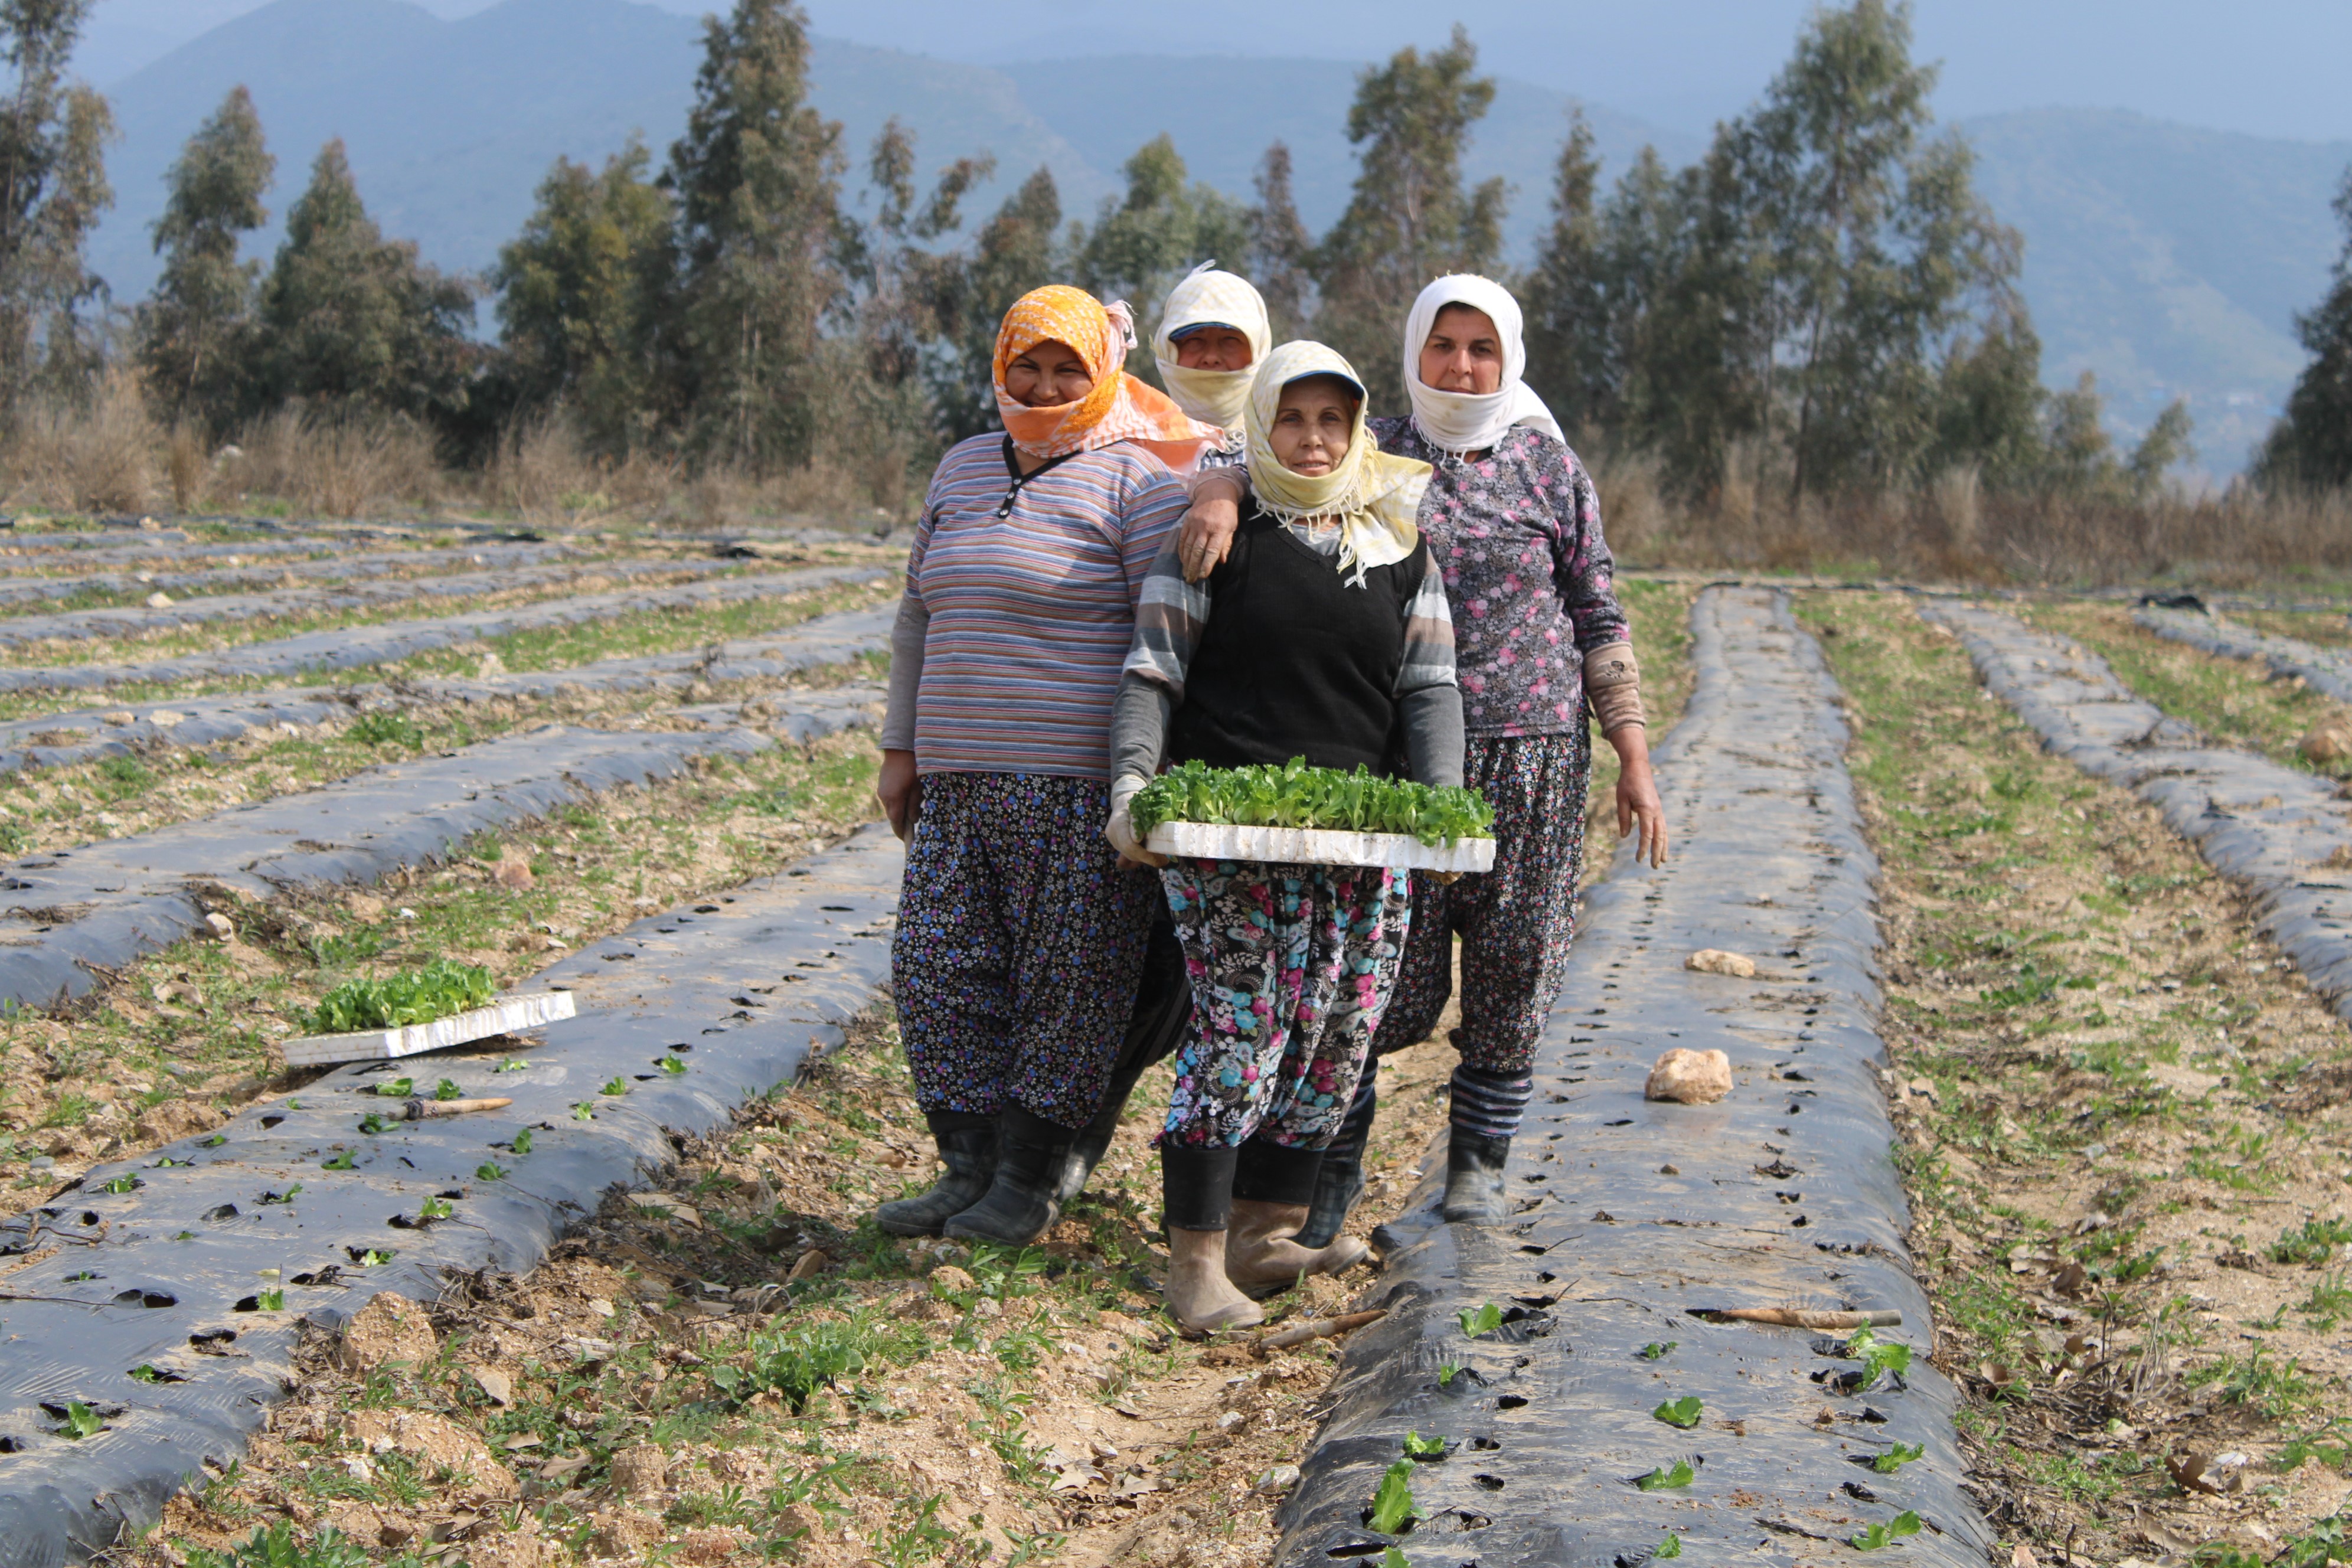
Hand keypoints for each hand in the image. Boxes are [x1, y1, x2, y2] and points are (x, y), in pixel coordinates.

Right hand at [877, 749, 921, 841]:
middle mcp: (884, 796)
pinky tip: (907, 797)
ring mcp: (881, 790)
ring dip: (900, 811)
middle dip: (902, 822)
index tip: (907, 840)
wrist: (900, 747)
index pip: (896, 822)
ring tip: (913, 810)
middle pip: (892, 816)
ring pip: (890, 807)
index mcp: (893, 799)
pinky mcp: (882, 784)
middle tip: (913, 826)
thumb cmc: (913, 767)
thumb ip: (914, 806)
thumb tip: (913, 820)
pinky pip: (889, 798)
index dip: (901, 832)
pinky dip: (897, 802)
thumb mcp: (918, 788)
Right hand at [1105, 776, 1165, 867]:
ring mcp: (1112, 839)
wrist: (1123, 801)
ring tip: (1159, 858)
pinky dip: (1139, 855)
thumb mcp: (1139, 808)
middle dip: (1146, 859)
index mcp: (1117, 824)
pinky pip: (1127, 853)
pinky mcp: (1115, 842)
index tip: (1158, 860)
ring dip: (1143, 858)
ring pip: (1128, 855)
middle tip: (1163, 861)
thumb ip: (1137, 822)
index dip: (1143, 854)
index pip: (1128, 845)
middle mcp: (1112, 834)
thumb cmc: (1134, 802)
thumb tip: (1138, 840)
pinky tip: (1149, 856)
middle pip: (1128, 853)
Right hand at [1178, 481, 1241, 581]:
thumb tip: (1221, 561)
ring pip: (1188, 546)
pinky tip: (1182, 560)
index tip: (1202, 576)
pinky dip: (1181, 551)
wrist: (1216, 491)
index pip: (1212, 551)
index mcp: (1220, 529)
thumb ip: (1226, 544)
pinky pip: (1182, 538)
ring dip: (1186, 562)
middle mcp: (1205, 527)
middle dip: (1193, 567)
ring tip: (1185, 573)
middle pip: (1197, 551)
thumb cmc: (1227, 512)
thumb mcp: (1232, 527)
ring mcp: (1194, 524)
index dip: (1206, 565)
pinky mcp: (1187, 521)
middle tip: (1191, 580)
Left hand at [1610, 728, 1669, 867]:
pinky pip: (1662, 826)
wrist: (1638, 766)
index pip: (1647, 834)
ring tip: (1663, 860)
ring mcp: (1659, 810)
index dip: (1643, 848)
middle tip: (1655, 866)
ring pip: (1664, 832)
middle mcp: (1656, 811)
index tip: (1638, 860)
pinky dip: (1663, 838)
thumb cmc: (1627, 782)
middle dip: (1657, 852)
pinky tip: (1661, 845)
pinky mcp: (1658, 808)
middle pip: (1659, 836)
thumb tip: (1624, 836)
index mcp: (1647, 809)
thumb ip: (1624, 818)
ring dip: (1664, 847)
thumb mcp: (1621, 800)